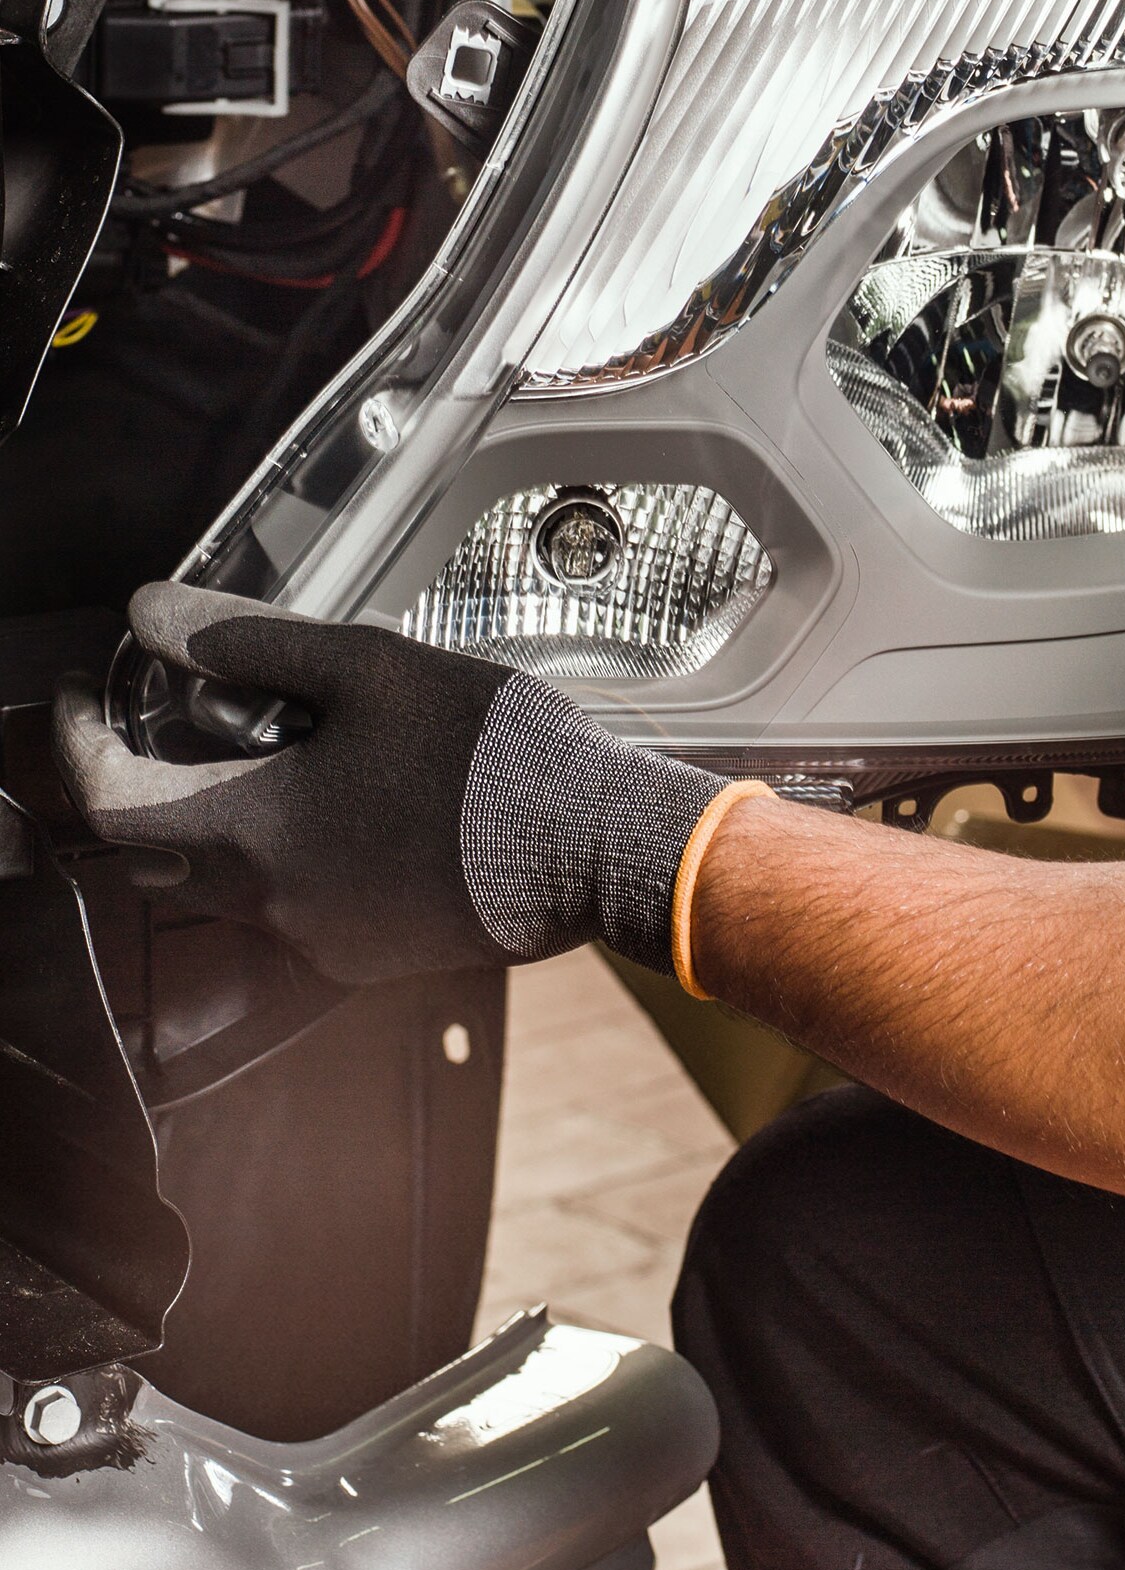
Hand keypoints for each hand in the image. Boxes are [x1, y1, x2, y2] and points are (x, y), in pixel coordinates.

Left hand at [53, 583, 724, 984]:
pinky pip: (289, 907)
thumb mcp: (372, 667)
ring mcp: (319, 940)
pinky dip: (285, 852)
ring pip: (222, 880)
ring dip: (220, 816)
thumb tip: (152, 614)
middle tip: (179, 714)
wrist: (598, 848)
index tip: (88, 691)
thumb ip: (250, 641)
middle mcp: (271, 903)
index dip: (80, 739)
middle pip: (154, 851)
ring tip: (281, 745)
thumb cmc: (497, 755)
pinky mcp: (366, 956)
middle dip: (144, 781)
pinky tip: (348, 799)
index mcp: (256, 831)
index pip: (108, 799)